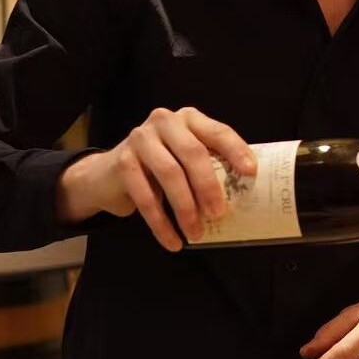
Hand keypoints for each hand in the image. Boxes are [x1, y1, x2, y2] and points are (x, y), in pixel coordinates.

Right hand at [56, 106, 256, 250]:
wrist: (107, 174)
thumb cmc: (160, 165)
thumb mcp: (185, 157)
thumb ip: (209, 163)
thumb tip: (244, 190)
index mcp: (189, 118)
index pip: (217, 131)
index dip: (235, 151)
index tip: (251, 173)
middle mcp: (165, 121)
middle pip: (193, 153)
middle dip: (208, 186)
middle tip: (219, 214)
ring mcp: (141, 138)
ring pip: (170, 174)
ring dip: (185, 208)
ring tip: (196, 233)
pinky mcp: (122, 161)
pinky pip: (145, 196)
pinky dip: (161, 223)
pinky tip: (172, 240)